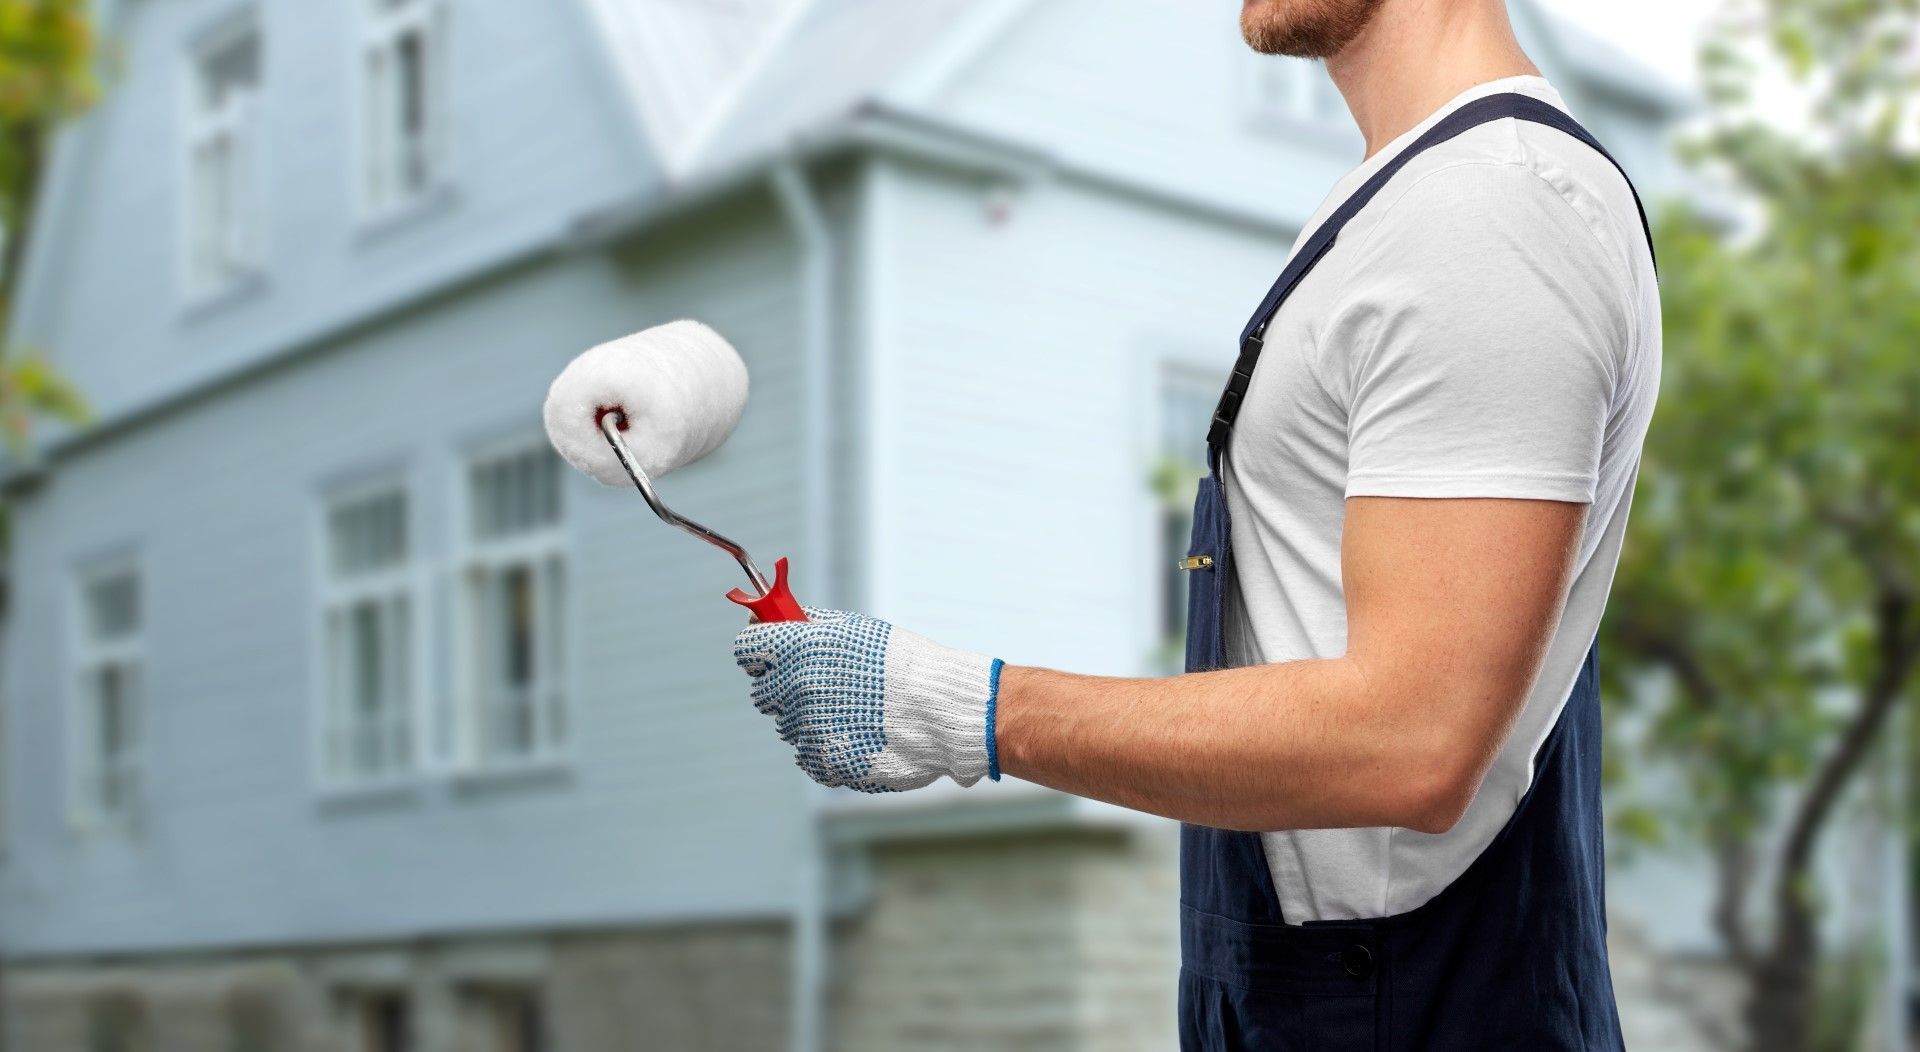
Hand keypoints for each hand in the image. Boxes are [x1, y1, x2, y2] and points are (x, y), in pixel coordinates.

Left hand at [733, 609, 1002, 792]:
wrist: (940, 710)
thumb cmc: (902, 664)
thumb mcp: (856, 629)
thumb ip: (810, 625)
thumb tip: (779, 619)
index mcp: (799, 648)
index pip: (746, 648)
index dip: (759, 650)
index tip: (771, 653)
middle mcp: (795, 688)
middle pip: (763, 692)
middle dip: (784, 687)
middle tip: (820, 685)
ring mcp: (806, 728)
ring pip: (788, 725)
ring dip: (809, 719)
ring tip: (852, 711)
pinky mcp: (821, 761)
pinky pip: (808, 755)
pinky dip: (826, 747)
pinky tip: (857, 733)